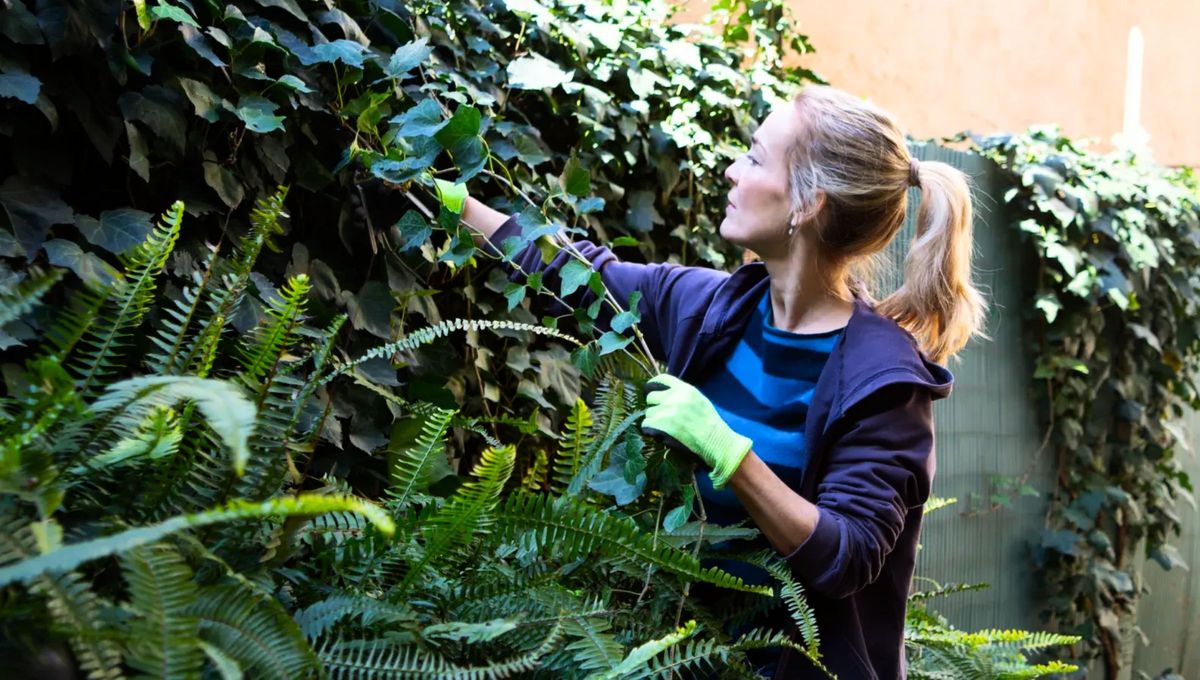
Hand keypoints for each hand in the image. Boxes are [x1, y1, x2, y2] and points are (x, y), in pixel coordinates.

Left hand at [641, 373, 752, 489]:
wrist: (714, 439)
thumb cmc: (709, 422)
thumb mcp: (699, 399)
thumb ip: (683, 394)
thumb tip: (667, 393)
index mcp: (685, 389)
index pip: (662, 379)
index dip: (654, 386)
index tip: (652, 391)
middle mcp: (674, 397)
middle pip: (651, 397)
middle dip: (654, 406)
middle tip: (661, 415)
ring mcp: (667, 410)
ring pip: (648, 413)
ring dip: (654, 420)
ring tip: (665, 427)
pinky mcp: (661, 424)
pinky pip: (646, 424)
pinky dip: (650, 430)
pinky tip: (659, 433)